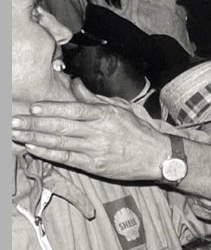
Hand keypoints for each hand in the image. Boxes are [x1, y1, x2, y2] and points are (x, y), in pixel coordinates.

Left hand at [11, 76, 171, 180]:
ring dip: (35, 138)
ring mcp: (95, 150)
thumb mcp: (119, 109)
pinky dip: (49, 153)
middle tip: (14, 121)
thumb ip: (94, 98)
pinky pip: (67, 158)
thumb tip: (75, 83)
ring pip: (60, 142)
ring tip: (16, 134)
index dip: (52, 108)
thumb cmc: (138, 132)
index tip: (33, 107)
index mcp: (104, 115)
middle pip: (61, 126)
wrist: (157, 157)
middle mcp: (98, 132)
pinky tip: (33, 148)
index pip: (73, 110)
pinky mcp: (94, 165)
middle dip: (34, 124)